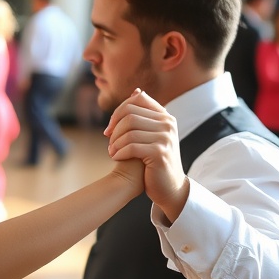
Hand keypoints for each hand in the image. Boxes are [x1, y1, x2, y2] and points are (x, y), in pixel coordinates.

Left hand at [105, 90, 188, 222]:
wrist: (169, 187)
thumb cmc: (154, 161)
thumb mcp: (151, 134)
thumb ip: (143, 116)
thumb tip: (136, 91)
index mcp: (165, 116)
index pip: (137, 99)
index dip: (119, 110)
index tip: (110, 128)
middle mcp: (168, 124)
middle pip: (130, 114)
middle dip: (114, 128)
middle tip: (109, 142)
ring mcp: (165, 138)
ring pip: (129, 131)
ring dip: (115, 142)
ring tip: (112, 151)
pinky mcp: (159, 153)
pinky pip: (131, 146)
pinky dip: (119, 152)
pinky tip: (116, 158)